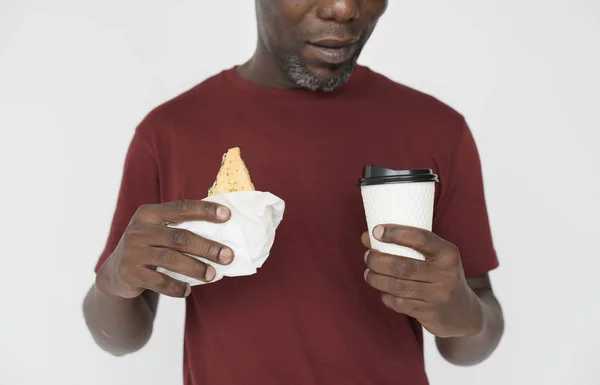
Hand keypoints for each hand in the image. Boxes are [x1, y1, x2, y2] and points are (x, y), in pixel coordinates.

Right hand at [96, 200, 232, 298]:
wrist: (115, 273)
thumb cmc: (149, 248)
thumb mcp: (158, 231)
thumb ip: (181, 227)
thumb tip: (223, 233)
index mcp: (150, 213)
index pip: (181, 207)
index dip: (205, 210)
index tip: (227, 215)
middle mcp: (140, 229)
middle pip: (180, 237)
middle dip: (207, 247)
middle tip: (228, 256)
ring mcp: (133, 251)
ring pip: (171, 259)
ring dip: (196, 268)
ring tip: (212, 274)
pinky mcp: (130, 272)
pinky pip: (159, 281)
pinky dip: (176, 287)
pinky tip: (188, 290)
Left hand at [362, 225, 482, 337]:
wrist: (463, 312)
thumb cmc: (441, 276)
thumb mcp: (434, 257)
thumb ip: (406, 245)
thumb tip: (367, 236)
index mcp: (448, 253)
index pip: (421, 238)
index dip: (395, 233)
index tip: (376, 231)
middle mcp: (446, 274)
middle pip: (403, 266)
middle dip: (378, 260)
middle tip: (368, 256)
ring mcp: (439, 296)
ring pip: (397, 286)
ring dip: (376, 279)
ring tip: (368, 273)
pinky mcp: (430, 313)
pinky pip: (399, 303)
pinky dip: (385, 295)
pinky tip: (382, 290)